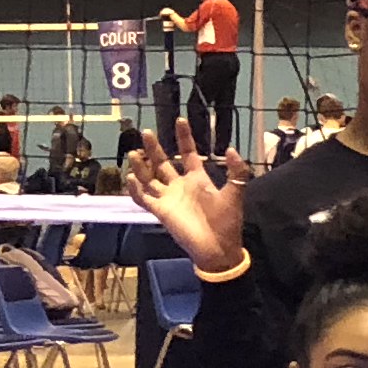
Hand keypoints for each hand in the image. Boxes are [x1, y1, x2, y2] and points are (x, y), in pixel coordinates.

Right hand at [122, 121, 247, 272]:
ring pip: (149, 177)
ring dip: (141, 165)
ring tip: (134, 152)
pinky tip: (130, 177)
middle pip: (163, 162)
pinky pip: (144, 198)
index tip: (180, 119)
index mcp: (198, 179)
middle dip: (155, 148)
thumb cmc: (227, 221)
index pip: (188, 153)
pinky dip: (136, 189)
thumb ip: (236, 171)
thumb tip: (230, 148)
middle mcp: (180, 185)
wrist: (218, 248)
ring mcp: (168, 198)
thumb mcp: (235, 192)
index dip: (184, 137)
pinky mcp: (161, 211)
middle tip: (147, 131)